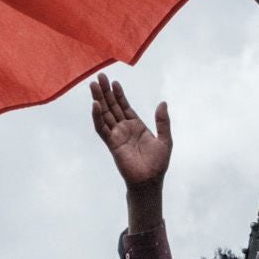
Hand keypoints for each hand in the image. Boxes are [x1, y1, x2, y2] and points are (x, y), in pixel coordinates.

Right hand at [88, 74, 171, 194]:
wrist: (150, 181)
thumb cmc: (158, 164)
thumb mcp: (165, 139)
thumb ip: (163, 121)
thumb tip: (162, 103)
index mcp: (136, 126)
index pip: (124, 106)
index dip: (119, 94)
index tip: (114, 82)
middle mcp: (124, 129)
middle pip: (112, 106)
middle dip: (105, 92)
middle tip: (99, 77)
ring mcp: (117, 136)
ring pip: (105, 114)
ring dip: (99, 100)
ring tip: (93, 85)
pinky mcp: (112, 144)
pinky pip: (102, 129)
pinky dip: (97, 117)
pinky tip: (95, 105)